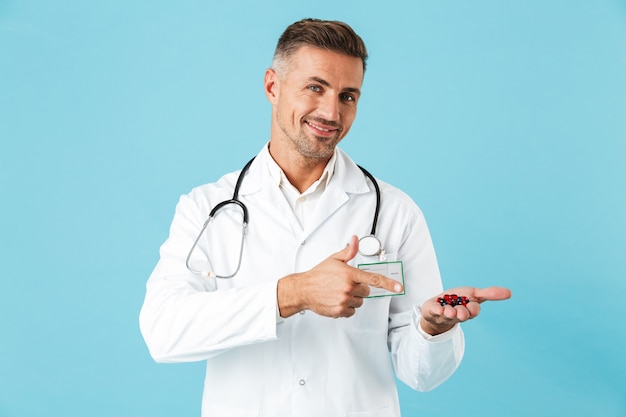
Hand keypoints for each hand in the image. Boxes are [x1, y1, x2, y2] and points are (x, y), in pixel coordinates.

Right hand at [277, 235, 402, 317]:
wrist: (304, 289)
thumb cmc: (318, 275)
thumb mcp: (334, 260)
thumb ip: (349, 251)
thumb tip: (355, 240)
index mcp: (349, 274)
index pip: (373, 279)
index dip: (388, 284)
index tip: (399, 287)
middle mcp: (348, 287)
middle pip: (366, 292)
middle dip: (359, 289)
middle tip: (346, 285)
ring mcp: (344, 300)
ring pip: (359, 302)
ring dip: (353, 299)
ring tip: (339, 293)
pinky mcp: (339, 310)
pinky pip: (351, 311)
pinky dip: (346, 308)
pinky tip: (337, 300)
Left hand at [419, 286, 511, 335]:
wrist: (437, 310)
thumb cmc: (458, 301)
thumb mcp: (474, 295)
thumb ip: (489, 294)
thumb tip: (510, 293)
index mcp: (467, 310)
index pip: (473, 311)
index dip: (473, 309)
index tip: (473, 307)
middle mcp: (456, 314)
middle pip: (461, 315)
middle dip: (462, 313)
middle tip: (461, 313)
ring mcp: (443, 314)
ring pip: (447, 315)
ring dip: (448, 313)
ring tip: (449, 312)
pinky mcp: (432, 311)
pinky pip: (433, 311)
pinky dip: (436, 310)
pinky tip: (438, 309)